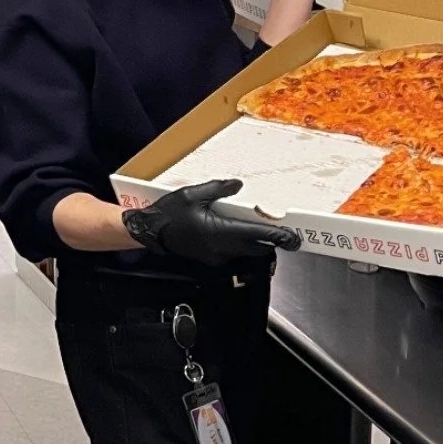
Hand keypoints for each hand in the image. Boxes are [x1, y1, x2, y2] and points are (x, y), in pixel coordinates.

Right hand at [122, 179, 299, 266]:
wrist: (149, 232)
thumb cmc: (169, 213)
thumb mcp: (193, 194)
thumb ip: (219, 189)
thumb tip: (238, 185)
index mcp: (219, 231)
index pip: (256, 235)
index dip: (277, 236)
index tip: (293, 238)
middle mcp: (221, 248)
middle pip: (256, 247)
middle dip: (271, 240)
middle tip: (284, 231)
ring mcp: (216, 256)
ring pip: (246, 250)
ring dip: (256, 241)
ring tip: (265, 228)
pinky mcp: (211, 258)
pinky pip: (234, 252)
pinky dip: (242, 243)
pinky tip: (240, 230)